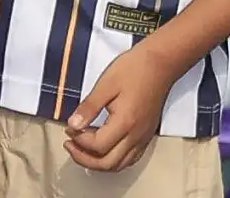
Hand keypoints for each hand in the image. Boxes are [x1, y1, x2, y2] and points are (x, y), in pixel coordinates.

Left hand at [63, 47, 181, 171]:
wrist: (160, 64)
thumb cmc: (133, 69)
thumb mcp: (105, 84)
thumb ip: (89, 107)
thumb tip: (73, 125)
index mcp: (125, 122)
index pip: (97, 145)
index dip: (79, 140)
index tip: (69, 128)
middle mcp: (136, 136)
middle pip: (108, 163)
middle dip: (84, 158)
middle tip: (70, 144)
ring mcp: (143, 138)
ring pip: (119, 165)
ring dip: (97, 162)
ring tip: (82, 148)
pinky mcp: (146, 136)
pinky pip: (130, 159)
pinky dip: (113, 160)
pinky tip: (103, 149)